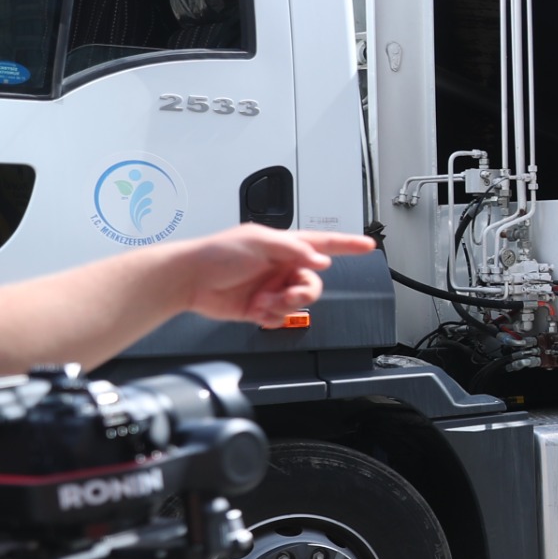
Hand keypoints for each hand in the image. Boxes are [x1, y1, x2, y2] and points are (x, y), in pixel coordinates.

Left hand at [170, 227, 375, 327]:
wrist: (189, 280)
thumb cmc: (216, 255)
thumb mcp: (258, 241)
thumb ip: (294, 249)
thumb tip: (319, 261)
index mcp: (283, 246)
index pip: (323, 243)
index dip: (347, 244)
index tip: (368, 245)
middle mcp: (280, 267)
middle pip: (313, 282)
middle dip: (304, 291)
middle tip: (290, 294)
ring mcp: (271, 287)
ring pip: (299, 302)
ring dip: (286, 304)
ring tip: (265, 302)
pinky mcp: (260, 307)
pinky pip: (280, 317)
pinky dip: (272, 316)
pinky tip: (257, 309)